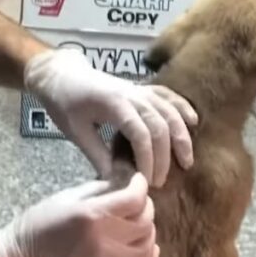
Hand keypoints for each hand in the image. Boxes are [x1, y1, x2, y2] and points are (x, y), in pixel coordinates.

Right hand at [0, 173, 158, 256]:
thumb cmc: (39, 223)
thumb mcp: (66, 197)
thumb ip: (98, 190)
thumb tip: (123, 186)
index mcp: (92, 214)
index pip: (134, 199)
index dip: (141, 187)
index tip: (139, 181)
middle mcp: (104, 239)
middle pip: (144, 223)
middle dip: (146, 208)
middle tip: (139, 203)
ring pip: (146, 247)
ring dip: (149, 233)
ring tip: (140, 226)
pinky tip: (148, 249)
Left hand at [24, 49, 197, 186]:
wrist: (62, 75)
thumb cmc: (64, 103)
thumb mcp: (76, 132)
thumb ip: (97, 155)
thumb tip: (117, 181)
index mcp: (114, 104)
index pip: (141, 134)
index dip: (147, 160)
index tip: (145, 181)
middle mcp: (133, 94)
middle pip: (160, 124)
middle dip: (164, 156)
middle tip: (160, 182)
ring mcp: (140, 89)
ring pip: (170, 110)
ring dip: (181, 136)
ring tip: (187, 162)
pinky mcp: (142, 88)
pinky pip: (168, 96)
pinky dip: (182, 108)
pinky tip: (193, 122)